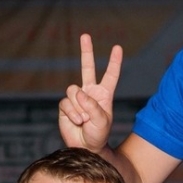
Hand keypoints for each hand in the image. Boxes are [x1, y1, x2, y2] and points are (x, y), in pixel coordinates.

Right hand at [58, 33, 122, 152]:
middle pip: (87, 68)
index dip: (114, 63)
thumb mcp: (102, 121)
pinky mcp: (65, 106)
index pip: (110, 76)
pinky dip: (73, 114)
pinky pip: (66, 103)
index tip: (117, 48)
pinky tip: (77, 122)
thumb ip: (93, 106)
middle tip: (85, 35)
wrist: (86, 147)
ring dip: (80, 107)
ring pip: (74, 91)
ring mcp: (76, 98)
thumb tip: (78, 93)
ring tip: (85, 120)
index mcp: (104, 95)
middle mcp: (89, 93)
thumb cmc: (98, 135)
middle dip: (86, 51)